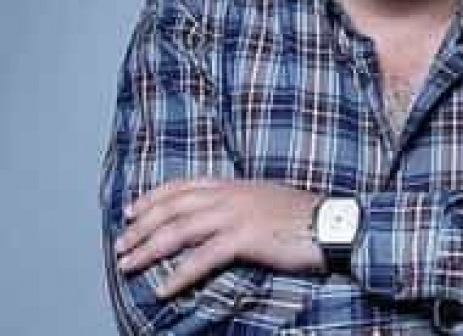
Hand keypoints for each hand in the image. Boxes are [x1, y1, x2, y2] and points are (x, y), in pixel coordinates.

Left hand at [114, 178, 323, 297]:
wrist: (331, 223)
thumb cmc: (302, 216)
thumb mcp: (265, 200)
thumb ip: (238, 205)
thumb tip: (216, 220)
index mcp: (234, 185)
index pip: (183, 185)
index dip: (153, 197)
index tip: (131, 210)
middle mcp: (230, 195)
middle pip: (173, 206)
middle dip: (141, 226)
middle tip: (120, 245)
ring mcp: (237, 214)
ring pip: (180, 229)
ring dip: (149, 248)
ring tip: (128, 265)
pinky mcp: (245, 238)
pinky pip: (202, 257)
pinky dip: (179, 274)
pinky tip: (163, 288)